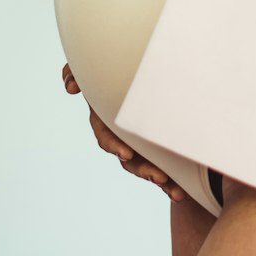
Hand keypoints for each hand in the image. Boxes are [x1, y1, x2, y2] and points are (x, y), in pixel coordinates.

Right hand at [61, 61, 185, 201]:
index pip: (106, 137)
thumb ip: (77, 69)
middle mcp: (124, 134)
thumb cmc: (121, 62)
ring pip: (148, 168)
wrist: (154, 63)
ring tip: (177, 191)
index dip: (114, 145)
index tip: (127, 153)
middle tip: (159, 177)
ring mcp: (142, 142)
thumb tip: (70, 87)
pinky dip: (173, 180)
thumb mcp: (98, 62)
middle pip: (130, 160)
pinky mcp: (160, 146)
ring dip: (161, 180)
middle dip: (144, 170)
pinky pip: (165, 166)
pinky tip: (185, 192)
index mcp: (108, 118)